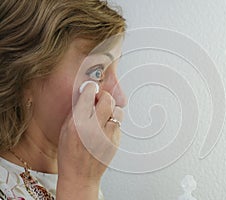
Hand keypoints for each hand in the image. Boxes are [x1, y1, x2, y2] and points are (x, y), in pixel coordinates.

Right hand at [56, 83, 122, 198]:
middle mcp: (94, 129)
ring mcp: (108, 136)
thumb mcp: (65, 130)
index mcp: (78, 124)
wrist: (80, 176)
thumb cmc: (69, 154)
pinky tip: (104, 129)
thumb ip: (76, 111)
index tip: (90, 88)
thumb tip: (86, 94)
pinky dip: (112, 123)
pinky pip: (118, 124)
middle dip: (104, 96)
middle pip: (108, 100)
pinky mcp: (116, 141)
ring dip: (111, 109)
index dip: (90, 88)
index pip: (88, 95)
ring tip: (103, 115)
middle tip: (99, 99)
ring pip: (117, 111)